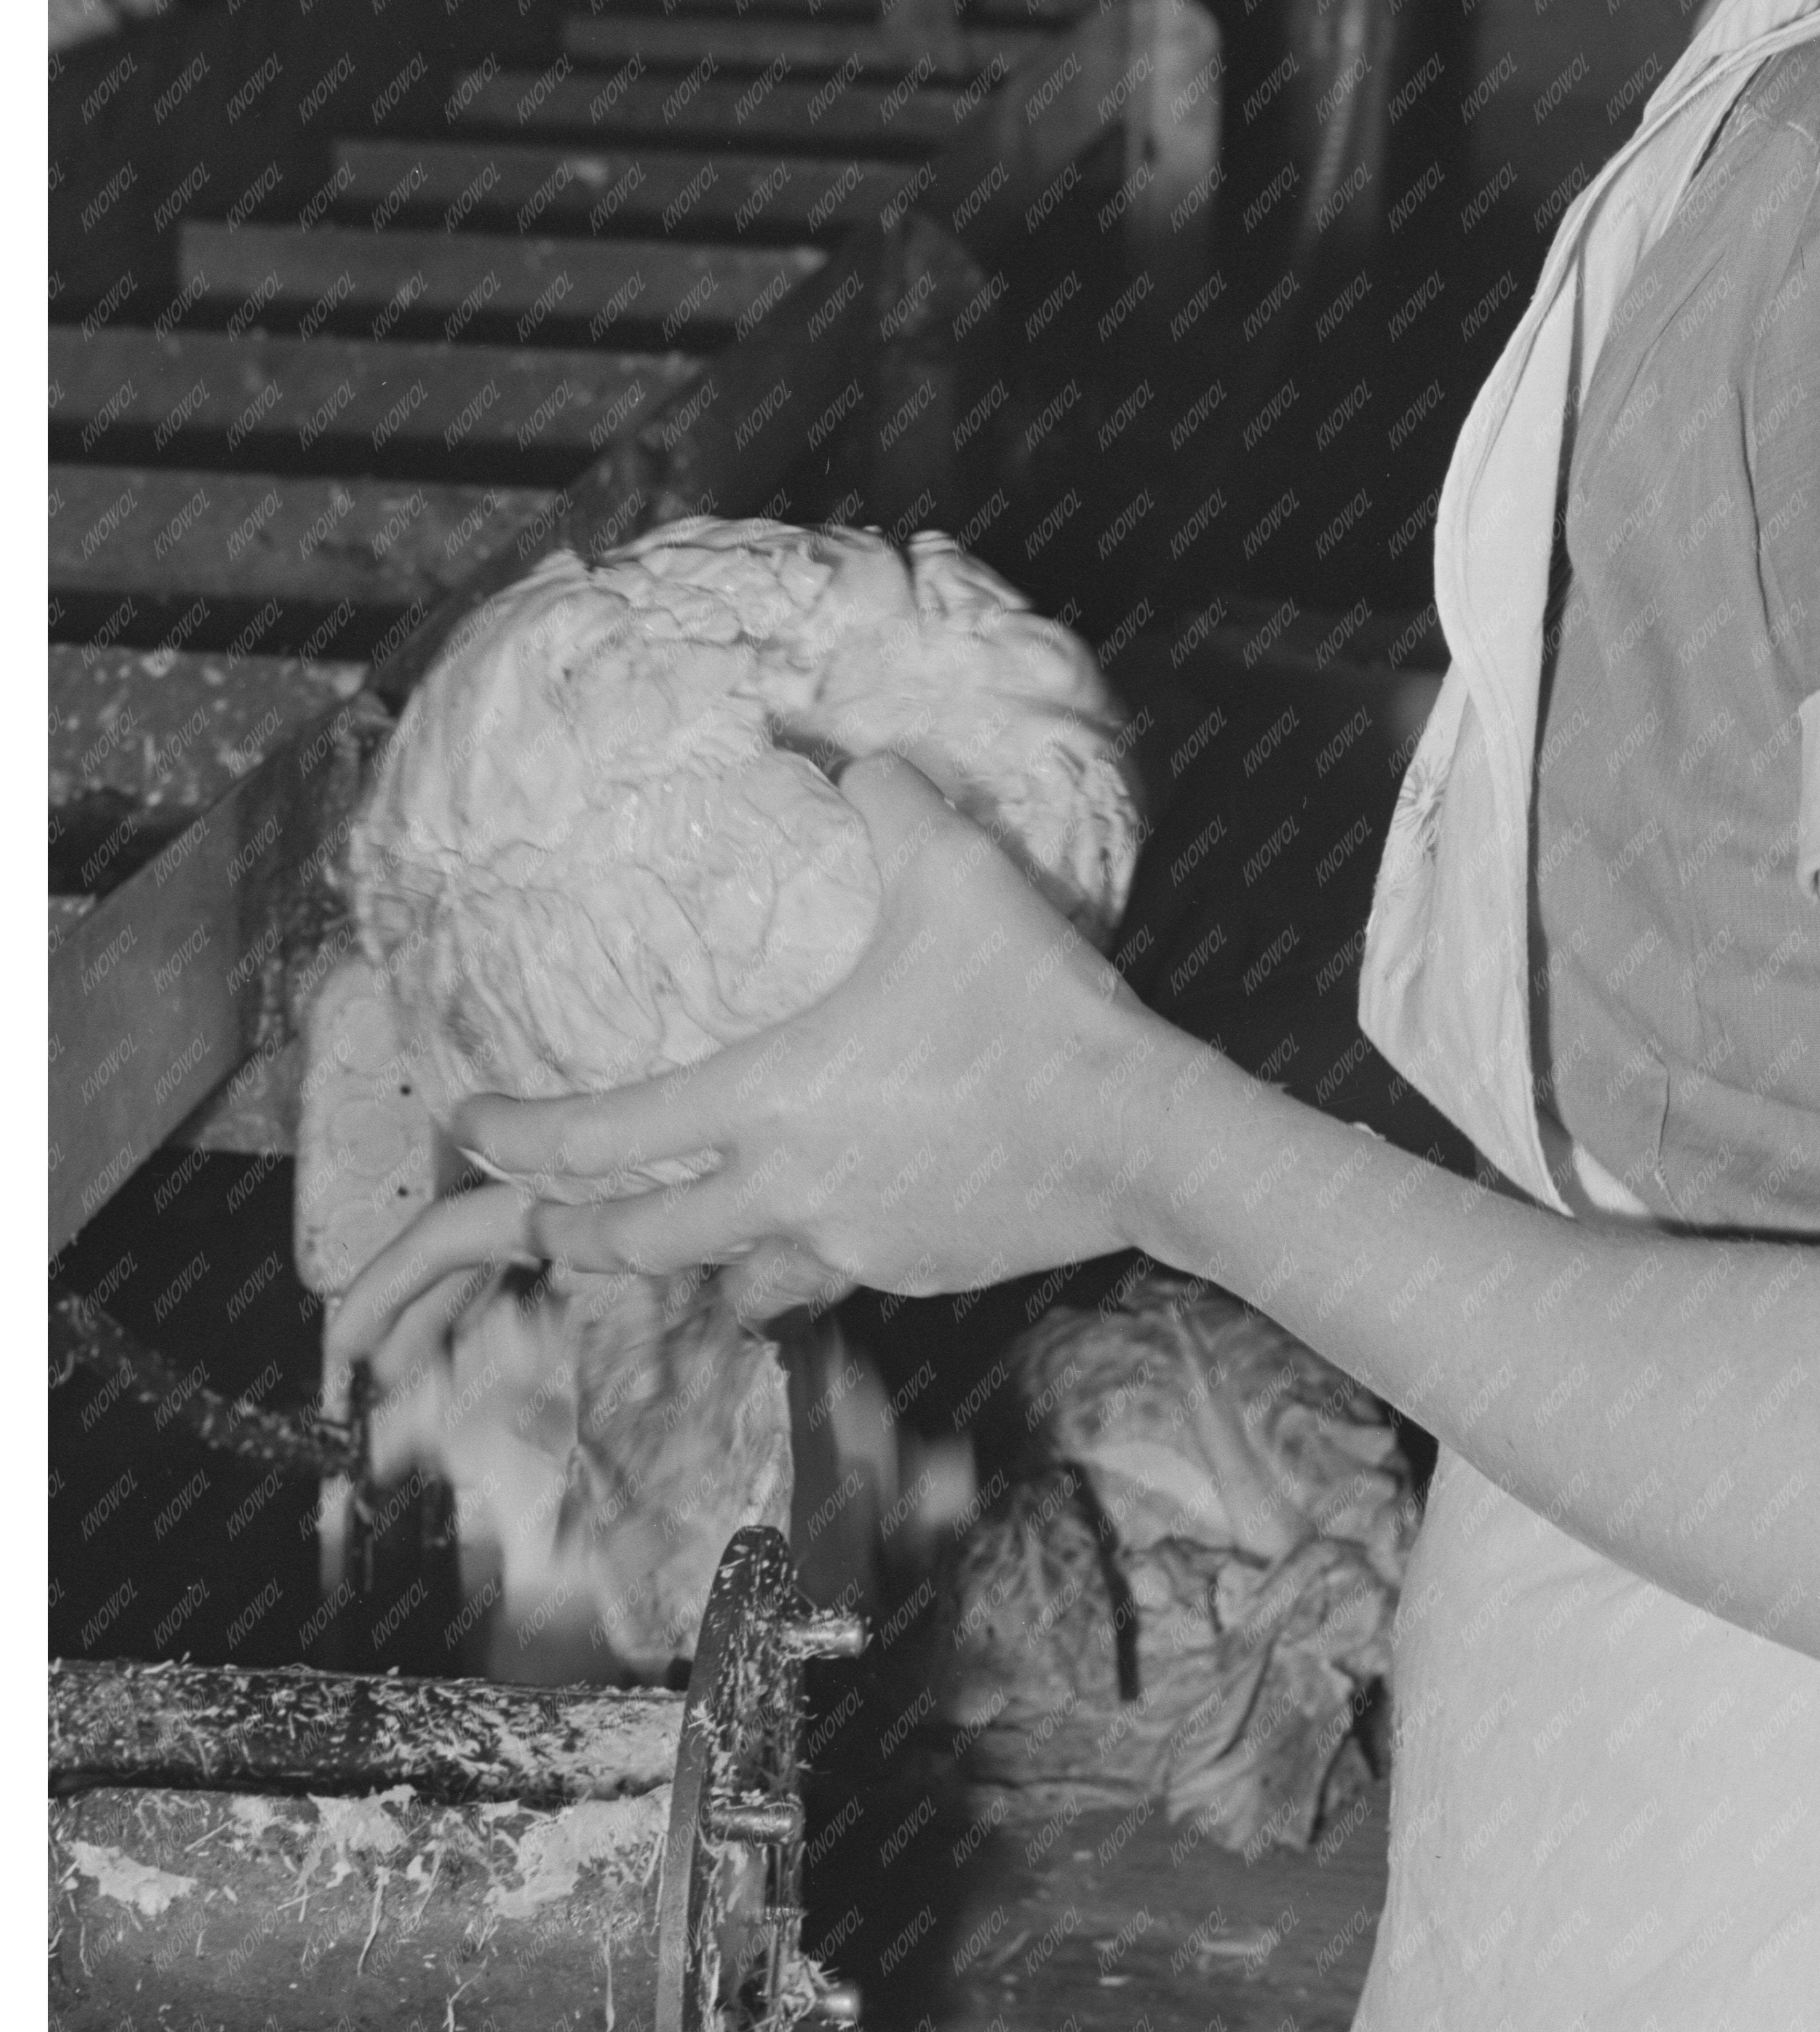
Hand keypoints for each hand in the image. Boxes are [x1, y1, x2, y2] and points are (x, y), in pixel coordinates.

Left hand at [330, 754, 1177, 1364]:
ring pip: (724, 1280)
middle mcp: (784, 1192)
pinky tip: (818, 1223)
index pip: (596, 1138)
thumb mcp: (953, 873)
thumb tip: (852, 751)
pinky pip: (821, 1278)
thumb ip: (886, 800)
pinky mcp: (910, 1274)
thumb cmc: (1034, 1005)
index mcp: (765, 1100)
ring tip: (680, 1233)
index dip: (513, 1134)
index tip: (466, 1124)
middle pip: (631, 1242)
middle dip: (563, 1233)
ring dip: (687, 1262)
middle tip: (531, 1219)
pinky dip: (794, 1260)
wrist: (1142, 1137)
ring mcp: (847, 1247)